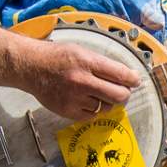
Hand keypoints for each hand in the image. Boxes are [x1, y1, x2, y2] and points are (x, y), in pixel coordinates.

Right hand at [26, 37, 143, 121]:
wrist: (30, 67)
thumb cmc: (57, 57)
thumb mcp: (82, 51)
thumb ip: (104, 64)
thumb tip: (128, 77)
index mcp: (87, 62)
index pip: (121, 75)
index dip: (133, 79)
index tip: (136, 81)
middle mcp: (82, 81)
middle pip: (119, 96)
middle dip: (124, 94)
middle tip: (122, 91)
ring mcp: (74, 98)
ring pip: (106, 107)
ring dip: (106, 101)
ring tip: (96, 92)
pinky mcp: (67, 111)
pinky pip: (92, 115)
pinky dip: (93, 109)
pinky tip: (85, 100)